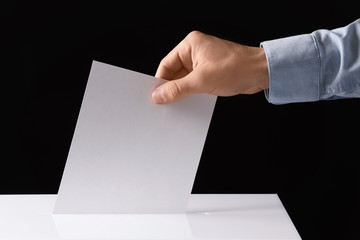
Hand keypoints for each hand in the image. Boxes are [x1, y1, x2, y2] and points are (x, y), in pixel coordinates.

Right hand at [152, 31, 268, 103]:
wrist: (261, 73)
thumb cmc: (237, 68)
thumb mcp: (202, 81)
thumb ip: (178, 89)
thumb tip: (159, 95)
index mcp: (190, 45)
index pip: (166, 64)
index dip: (160, 81)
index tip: (156, 96)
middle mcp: (195, 52)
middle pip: (174, 73)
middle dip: (171, 88)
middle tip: (165, 103)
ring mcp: (203, 63)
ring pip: (184, 80)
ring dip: (182, 92)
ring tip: (179, 105)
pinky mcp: (210, 73)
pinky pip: (195, 84)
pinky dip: (192, 93)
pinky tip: (190, 103)